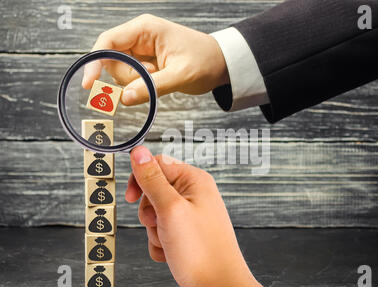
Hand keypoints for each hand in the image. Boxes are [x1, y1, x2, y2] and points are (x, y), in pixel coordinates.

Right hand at [82, 14, 228, 105]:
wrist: (221, 64)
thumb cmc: (206, 61)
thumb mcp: (181, 75)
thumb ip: (152, 87)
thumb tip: (124, 99)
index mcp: (145, 29)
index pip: (108, 42)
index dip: (95, 62)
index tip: (89, 83)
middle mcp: (139, 37)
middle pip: (112, 60)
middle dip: (127, 77)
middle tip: (153, 79)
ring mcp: (141, 51)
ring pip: (120, 72)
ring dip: (136, 83)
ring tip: (161, 78)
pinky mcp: (145, 63)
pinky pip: (132, 78)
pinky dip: (140, 86)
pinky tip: (159, 82)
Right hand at [125, 146, 275, 286]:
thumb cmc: (202, 251)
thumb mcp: (170, 209)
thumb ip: (152, 179)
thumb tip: (139, 152)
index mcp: (194, 180)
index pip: (157, 165)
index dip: (140, 180)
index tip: (132, 197)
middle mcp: (193, 195)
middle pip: (152, 192)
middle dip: (150, 213)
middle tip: (162, 224)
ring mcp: (189, 215)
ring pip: (154, 215)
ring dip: (155, 231)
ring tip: (170, 241)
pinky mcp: (185, 233)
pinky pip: (160, 232)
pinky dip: (160, 244)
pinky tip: (173, 252)